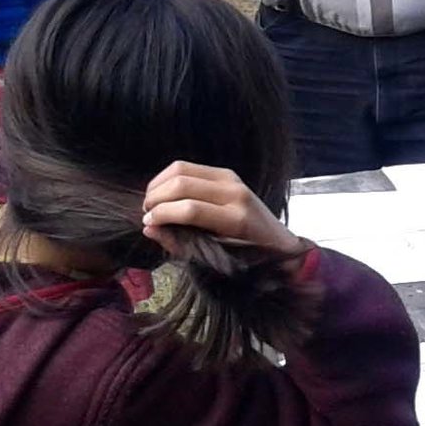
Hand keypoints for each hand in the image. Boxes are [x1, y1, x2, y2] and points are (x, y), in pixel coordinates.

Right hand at [141, 161, 304, 257]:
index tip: (148, 222)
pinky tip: (163, 193)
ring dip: (159, 184)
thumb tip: (149, 228)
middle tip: (146, 213)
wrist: (278, 241)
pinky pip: (189, 166)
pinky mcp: (227, 173)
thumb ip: (180, 244)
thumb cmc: (247, 256)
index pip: (190, 209)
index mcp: (236, 220)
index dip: (162, 214)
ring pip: (181, 169)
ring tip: (152, 203)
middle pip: (182, 184)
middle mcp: (235, 193)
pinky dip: (168, 177)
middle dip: (156, 198)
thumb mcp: (215, 259)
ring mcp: (231, 179)